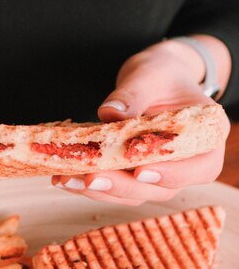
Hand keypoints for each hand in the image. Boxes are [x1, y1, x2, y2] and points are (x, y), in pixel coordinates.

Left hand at [52, 37, 230, 204]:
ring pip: (134, 194)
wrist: (153, 81)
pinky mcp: (134, 177)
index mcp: (206, 137)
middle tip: (90, 178)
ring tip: (66, 179)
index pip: (201, 167)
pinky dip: (88, 185)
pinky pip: (115, 187)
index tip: (142, 170)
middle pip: (161, 187)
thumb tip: (110, 113)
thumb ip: (134, 93)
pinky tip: (62, 178)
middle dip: (123, 186)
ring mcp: (160, 174)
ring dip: (99, 190)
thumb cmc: (160, 75)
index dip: (174, 174)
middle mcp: (187, 163)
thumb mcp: (150, 74)